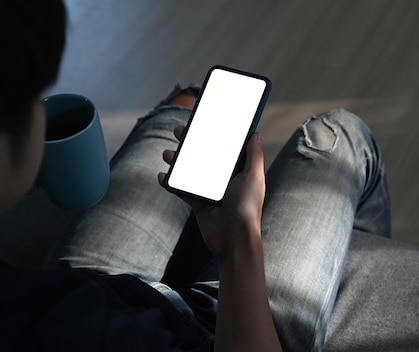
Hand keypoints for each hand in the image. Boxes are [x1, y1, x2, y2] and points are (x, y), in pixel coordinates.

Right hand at [158, 126, 265, 259]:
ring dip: (177, 160)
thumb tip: (256, 134)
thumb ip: (253, 156)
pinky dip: (170, 182)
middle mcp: (224, 179)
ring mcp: (209, 191)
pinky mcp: (198, 203)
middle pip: (205, 155)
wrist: (233, 239)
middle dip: (191, 143)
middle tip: (178, 131)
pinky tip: (161, 176)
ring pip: (190, 170)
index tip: (203, 121)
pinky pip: (181, 190)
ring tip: (167, 153)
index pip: (226, 147)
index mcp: (239, 171)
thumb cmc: (247, 208)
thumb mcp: (254, 177)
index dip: (215, 134)